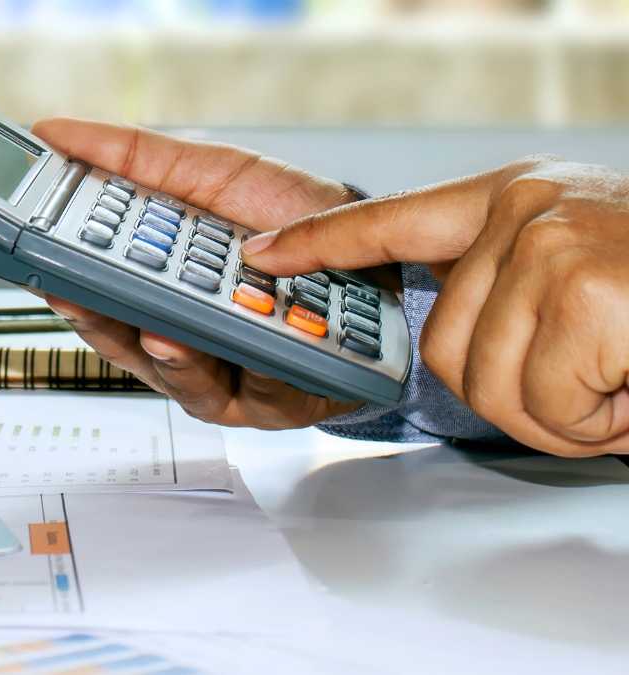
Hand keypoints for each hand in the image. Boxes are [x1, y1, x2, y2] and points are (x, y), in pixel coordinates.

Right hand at [31, 118, 362, 428]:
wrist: (374, 242)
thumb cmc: (288, 215)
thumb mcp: (206, 173)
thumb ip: (132, 157)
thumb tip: (57, 134)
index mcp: (161, 295)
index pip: (100, 304)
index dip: (71, 291)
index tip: (47, 271)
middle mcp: (189, 343)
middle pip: (130, 351)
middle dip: (106, 327)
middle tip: (83, 298)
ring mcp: (233, 376)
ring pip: (185, 382)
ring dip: (171, 357)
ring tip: (162, 329)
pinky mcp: (282, 399)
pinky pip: (258, 395)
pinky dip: (250, 373)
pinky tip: (243, 352)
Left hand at [242, 156, 628, 455]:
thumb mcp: (592, 269)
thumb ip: (513, 290)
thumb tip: (459, 347)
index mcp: (519, 202)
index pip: (395, 221)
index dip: (323, 244)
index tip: (266, 256)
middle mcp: (524, 212)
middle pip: (443, 351)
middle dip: (518, 397)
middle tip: (595, 384)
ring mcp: (548, 244)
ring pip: (489, 387)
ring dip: (565, 416)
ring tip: (625, 381)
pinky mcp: (584, 289)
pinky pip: (544, 402)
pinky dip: (599, 423)